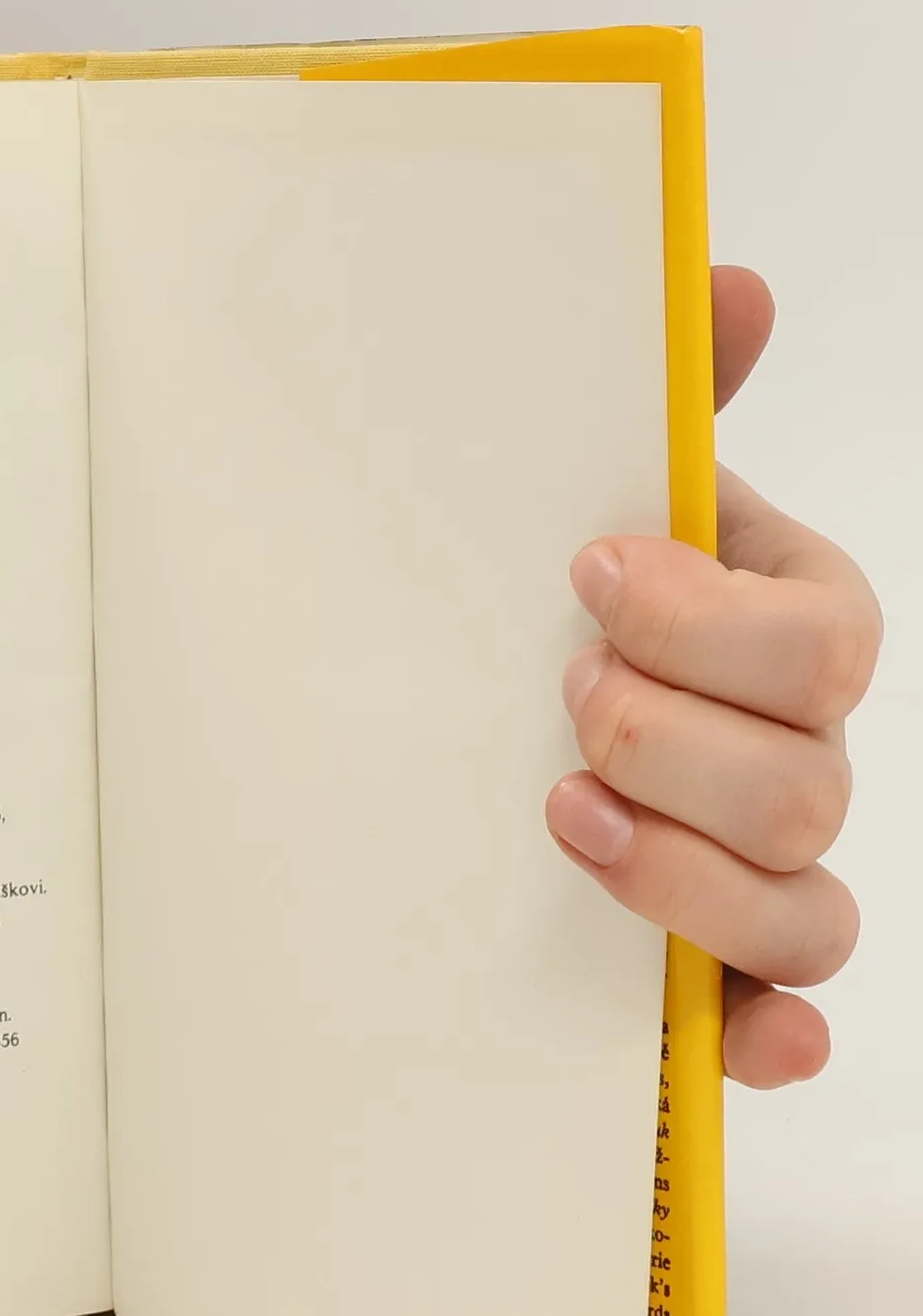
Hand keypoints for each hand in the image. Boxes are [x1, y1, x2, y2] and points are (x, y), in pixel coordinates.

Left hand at [546, 268, 878, 1086]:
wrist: (493, 721)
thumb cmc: (562, 614)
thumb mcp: (594, 502)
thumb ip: (670, 407)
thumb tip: (729, 282)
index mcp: (784, 635)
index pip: (821, 639)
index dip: (711, 617)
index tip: (586, 576)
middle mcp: (797, 756)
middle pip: (809, 782)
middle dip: (679, 743)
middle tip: (565, 699)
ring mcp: (770, 869)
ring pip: (804, 906)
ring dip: (688, 874)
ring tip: (560, 815)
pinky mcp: (722, 968)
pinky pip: (788, 1015)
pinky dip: (769, 1031)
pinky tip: (728, 1032)